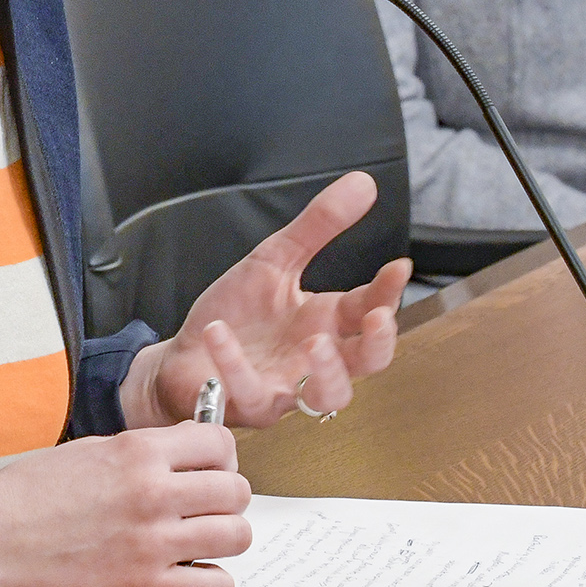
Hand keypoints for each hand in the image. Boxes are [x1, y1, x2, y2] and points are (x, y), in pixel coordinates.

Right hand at [0, 423, 249, 586]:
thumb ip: (145, 450)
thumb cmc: (29, 493)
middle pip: (237, 490)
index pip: (220, 442)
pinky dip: (212, 583)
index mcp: (138, 451)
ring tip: (200, 543)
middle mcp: (151, 492)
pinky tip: (189, 576)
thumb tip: (190, 454)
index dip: (222, 457)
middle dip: (227, 498)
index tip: (210, 470)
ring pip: (236, 536)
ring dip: (225, 539)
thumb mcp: (92, 447)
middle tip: (206, 509)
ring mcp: (150, 543)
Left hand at [122, 171, 411, 427]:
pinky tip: (219, 332)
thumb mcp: (276, 259)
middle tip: (377, 318)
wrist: (187, 355)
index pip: (371, 310)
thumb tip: (364, 183)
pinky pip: (249, 392)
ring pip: (328, 397)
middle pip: (368, 363)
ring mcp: (286, 386)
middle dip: (379, 344)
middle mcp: (314, 359)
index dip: (388, 292)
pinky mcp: (248, 403)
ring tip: (316, 342)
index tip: (398, 267)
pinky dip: (233, 363)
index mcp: (325, 321)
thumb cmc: (238, 315)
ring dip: (329, 372)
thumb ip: (319, 226)